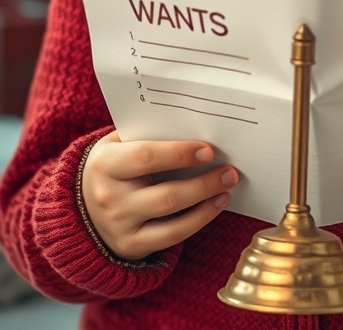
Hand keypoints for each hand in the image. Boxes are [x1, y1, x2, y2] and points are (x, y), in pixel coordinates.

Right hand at [82, 132, 238, 259]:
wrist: (82, 205)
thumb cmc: (113, 165)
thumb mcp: (118, 144)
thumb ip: (148, 134)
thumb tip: (194, 128)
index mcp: (105, 164)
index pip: (146, 157)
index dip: (180, 153)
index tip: (209, 150)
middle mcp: (109, 198)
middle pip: (166, 194)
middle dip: (203, 183)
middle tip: (229, 171)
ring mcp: (119, 226)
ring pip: (172, 217)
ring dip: (206, 201)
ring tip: (226, 186)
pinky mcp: (131, 246)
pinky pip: (172, 237)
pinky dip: (198, 220)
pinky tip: (214, 205)